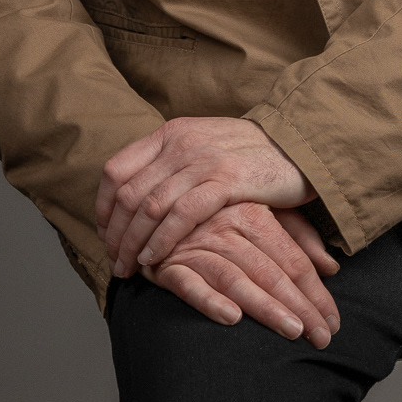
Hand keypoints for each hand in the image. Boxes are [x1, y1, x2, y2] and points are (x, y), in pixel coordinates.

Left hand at [97, 116, 313, 278]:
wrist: (297, 144)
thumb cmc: (249, 153)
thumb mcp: (203, 146)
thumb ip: (172, 164)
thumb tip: (136, 194)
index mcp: (170, 133)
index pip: (116, 169)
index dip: (103, 207)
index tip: (104, 234)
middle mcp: (181, 142)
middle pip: (128, 193)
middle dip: (114, 234)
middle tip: (114, 261)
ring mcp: (203, 160)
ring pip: (150, 207)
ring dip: (133, 243)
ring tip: (129, 268)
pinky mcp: (227, 179)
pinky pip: (182, 215)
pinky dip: (162, 240)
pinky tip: (155, 259)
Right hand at [139, 202, 339, 346]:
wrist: (158, 202)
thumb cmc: (219, 211)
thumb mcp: (263, 213)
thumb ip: (298, 237)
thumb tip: (332, 267)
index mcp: (253, 212)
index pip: (292, 259)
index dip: (316, 292)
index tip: (333, 322)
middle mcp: (227, 226)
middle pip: (270, 271)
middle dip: (299, 307)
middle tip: (322, 338)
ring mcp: (196, 245)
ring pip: (236, 278)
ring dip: (264, 307)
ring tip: (292, 331)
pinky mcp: (166, 264)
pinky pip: (188, 284)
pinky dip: (209, 300)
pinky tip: (231, 318)